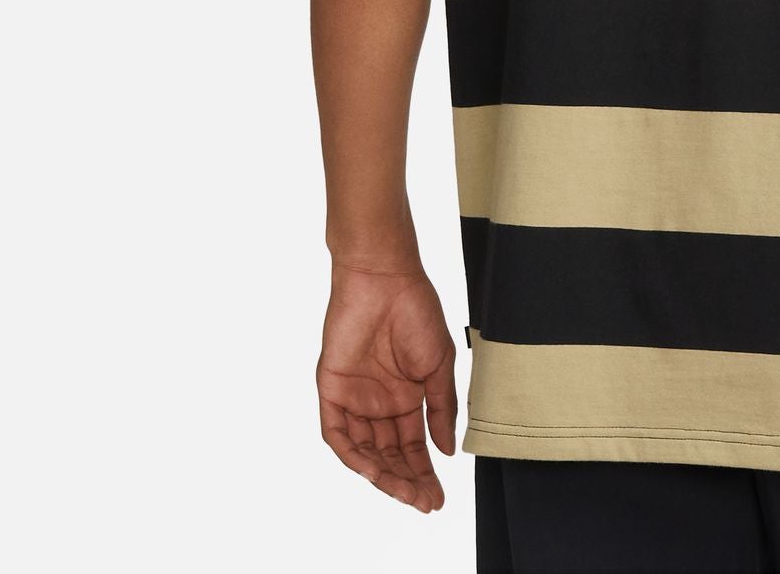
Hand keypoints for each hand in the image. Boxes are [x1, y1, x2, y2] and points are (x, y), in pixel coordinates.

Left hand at [317, 264, 457, 511]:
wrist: (386, 278)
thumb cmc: (417, 311)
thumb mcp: (439, 364)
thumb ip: (441, 408)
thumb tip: (447, 450)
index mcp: (406, 397)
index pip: (413, 446)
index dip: (424, 473)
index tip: (438, 497)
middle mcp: (379, 403)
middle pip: (389, 455)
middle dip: (407, 481)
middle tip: (425, 501)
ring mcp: (355, 398)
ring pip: (363, 451)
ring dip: (382, 474)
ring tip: (404, 491)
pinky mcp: (332, 390)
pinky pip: (337, 433)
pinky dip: (351, 454)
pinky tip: (372, 469)